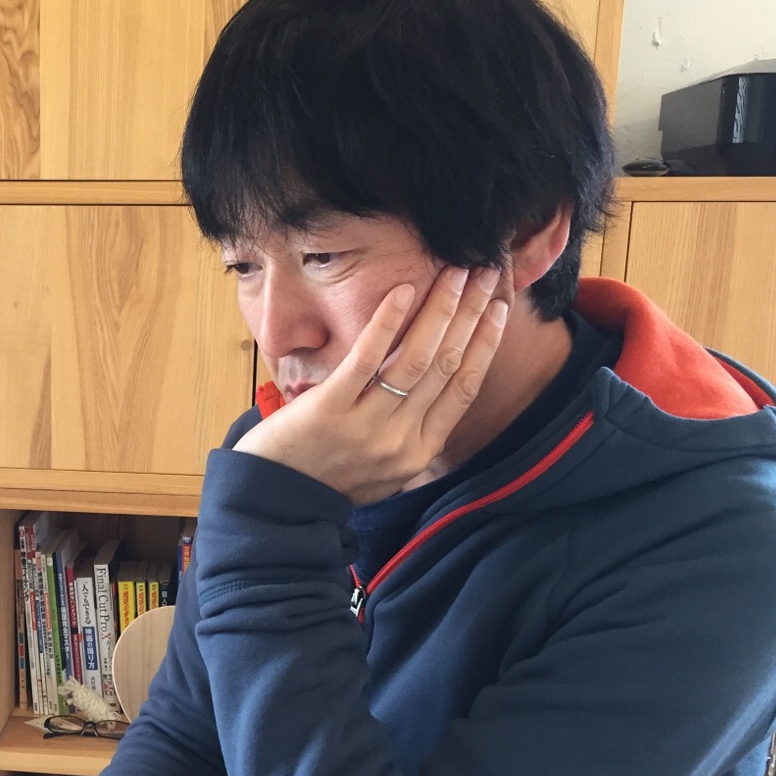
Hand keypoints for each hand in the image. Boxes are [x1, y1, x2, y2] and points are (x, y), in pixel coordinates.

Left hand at [235, 264, 508, 504]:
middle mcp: (400, 441)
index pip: (464, 387)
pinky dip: (387, 323)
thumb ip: (414, 434)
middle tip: (485, 273)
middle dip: (471, 314)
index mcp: (419, 452)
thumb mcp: (385, 470)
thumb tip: (442, 392)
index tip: (500, 307)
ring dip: (440, 310)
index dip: (485, 344)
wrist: (275, 501)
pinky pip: (366, 360)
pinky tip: (403, 291)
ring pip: (417, 359)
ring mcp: (366, 426)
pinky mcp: (330, 410)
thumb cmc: (328, 477)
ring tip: (454, 273)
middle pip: (447, 365)